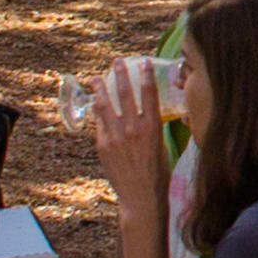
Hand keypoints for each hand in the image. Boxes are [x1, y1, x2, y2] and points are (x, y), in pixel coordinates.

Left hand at [90, 57, 170, 204]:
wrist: (141, 196)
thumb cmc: (157, 171)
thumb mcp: (161, 143)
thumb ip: (152, 126)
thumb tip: (147, 112)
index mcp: (152, 126)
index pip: (149, 93)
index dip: (146, 75)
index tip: (143, 61)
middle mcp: (133, 128)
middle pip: (125, 94)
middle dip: (120, 75)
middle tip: (116, 62)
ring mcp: (116, 137)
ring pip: (106, 107)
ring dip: (101, 90)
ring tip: (96, 79)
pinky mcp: (104, 146)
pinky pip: (100, 125)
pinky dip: (98, 113)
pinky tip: (96, 105)